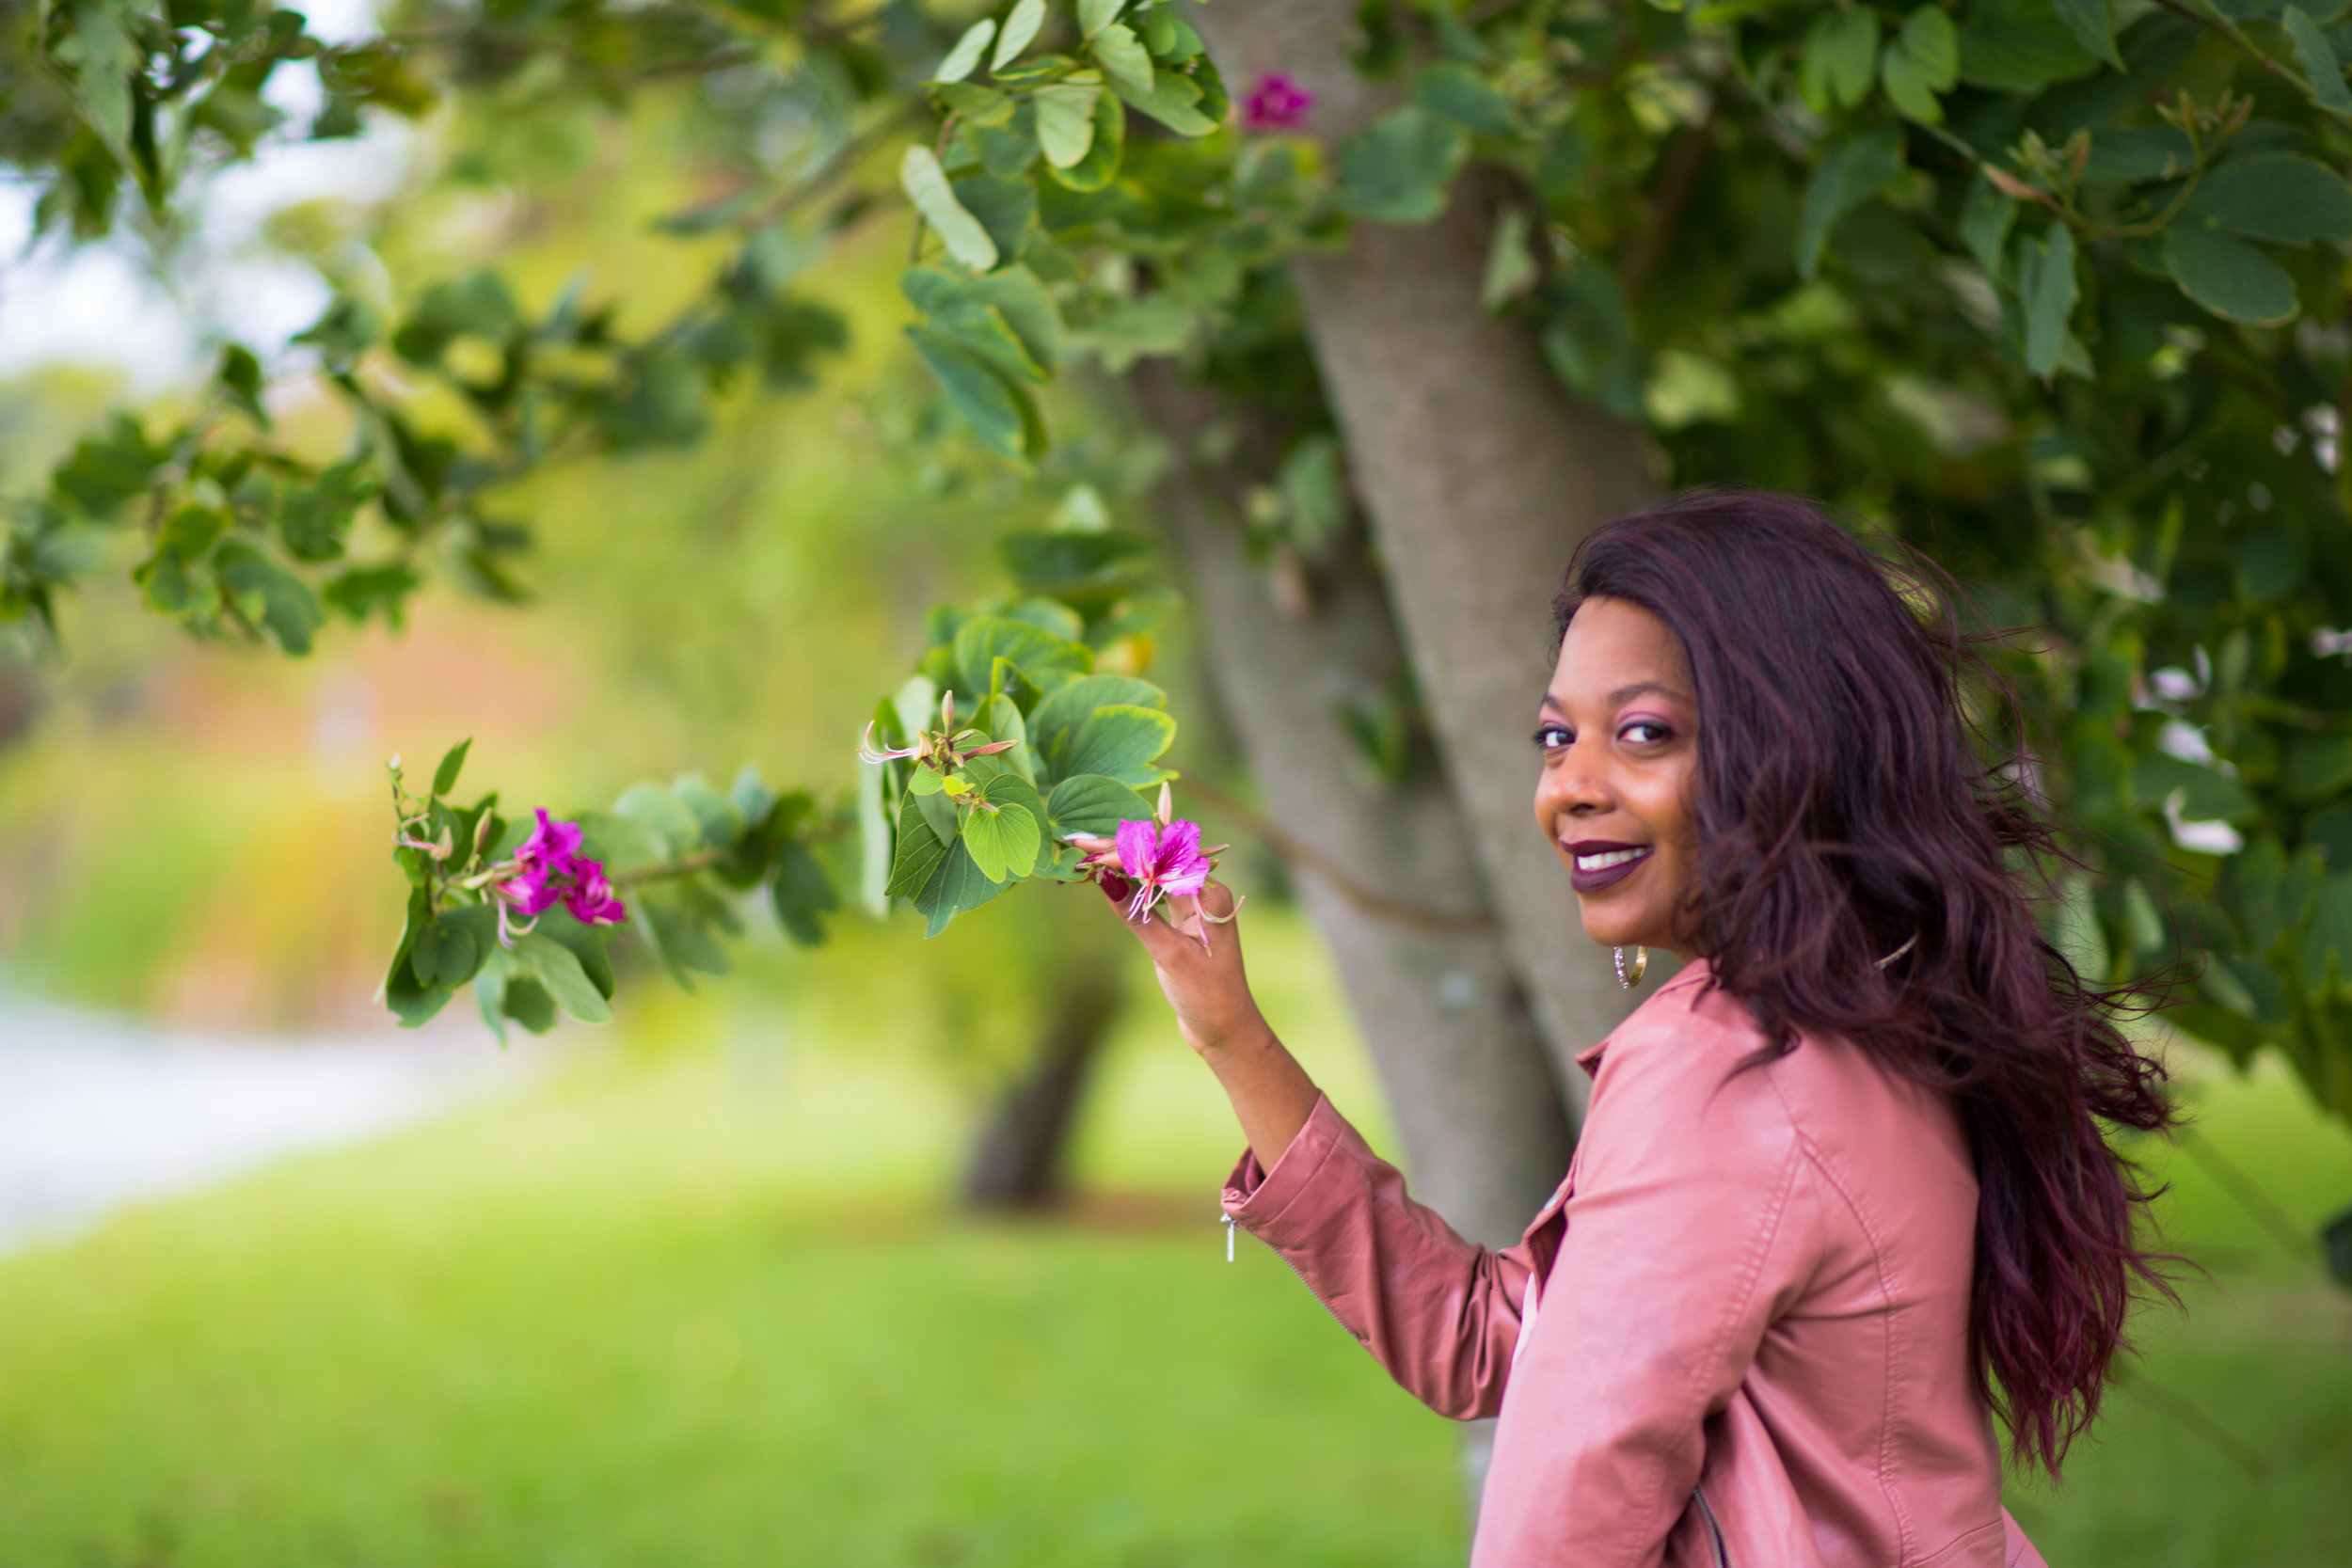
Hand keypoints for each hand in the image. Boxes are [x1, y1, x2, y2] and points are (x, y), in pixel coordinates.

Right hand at [1068, 835, 1265, 1058]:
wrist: (1226, 1031)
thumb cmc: (1206, 995)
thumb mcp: (1169, 954)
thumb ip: (1137, 915)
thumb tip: (1104, 879)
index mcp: (1209, 894)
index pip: (1161, 858)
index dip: (1123, 850)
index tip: (1088, 849)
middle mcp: (1203, 894)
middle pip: (1156, 859)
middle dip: (1117, 850)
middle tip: (1076, 843)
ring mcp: (1192, 908)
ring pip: (1151, 874)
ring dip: (1119, 864)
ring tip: (1083, 855)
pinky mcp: (1181, 924)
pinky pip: (1151, 894)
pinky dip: (1128, 886)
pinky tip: (1105, 878)